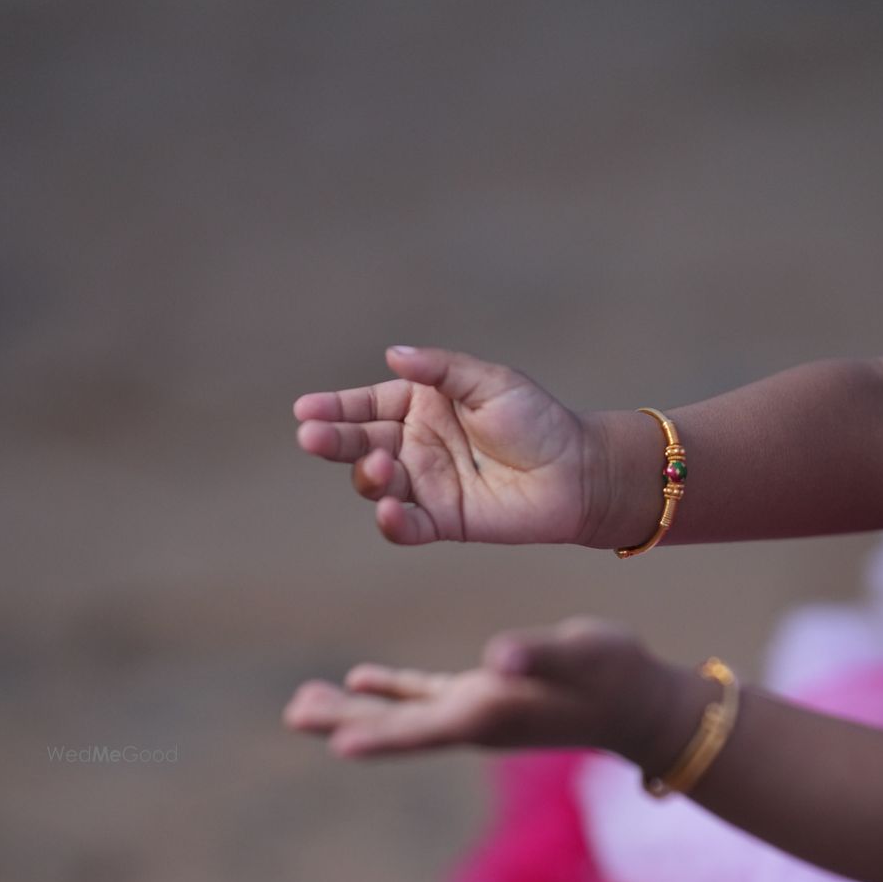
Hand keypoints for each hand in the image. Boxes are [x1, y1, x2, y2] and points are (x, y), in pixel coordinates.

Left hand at [282, 615, 673, 761]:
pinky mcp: (483, 699)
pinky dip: (390, 690)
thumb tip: (499, 657)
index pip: (421, 729)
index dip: (379, 735)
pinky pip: (424, 697)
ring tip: (304, 703)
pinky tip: (360, 679)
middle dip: (343, 722)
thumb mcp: (581, 653)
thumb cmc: (616, 675)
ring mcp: (475, 713)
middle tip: (293, 712)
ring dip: (352, 711)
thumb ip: (540, 654)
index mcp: (487, 713)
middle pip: (395, 728)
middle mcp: (472, 721)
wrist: (642, 706)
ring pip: (400, 715)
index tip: (334, 743)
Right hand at [294, 346, 612, 547]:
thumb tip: (393, 354)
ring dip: (368, 476)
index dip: (335, 408)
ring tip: (381, 464)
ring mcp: (426, 484)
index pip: (368, 405)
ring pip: (377, 484)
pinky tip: (388, 510)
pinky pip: (407, 526)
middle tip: (311, 438)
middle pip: (361, 443)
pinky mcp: (442, 521)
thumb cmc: (538, 420)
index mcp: (422, 405)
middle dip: (333, 441)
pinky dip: (392, 522)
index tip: (305, 410)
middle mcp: (416, 445)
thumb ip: (441, 370)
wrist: (577, 471)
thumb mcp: (489, 382)